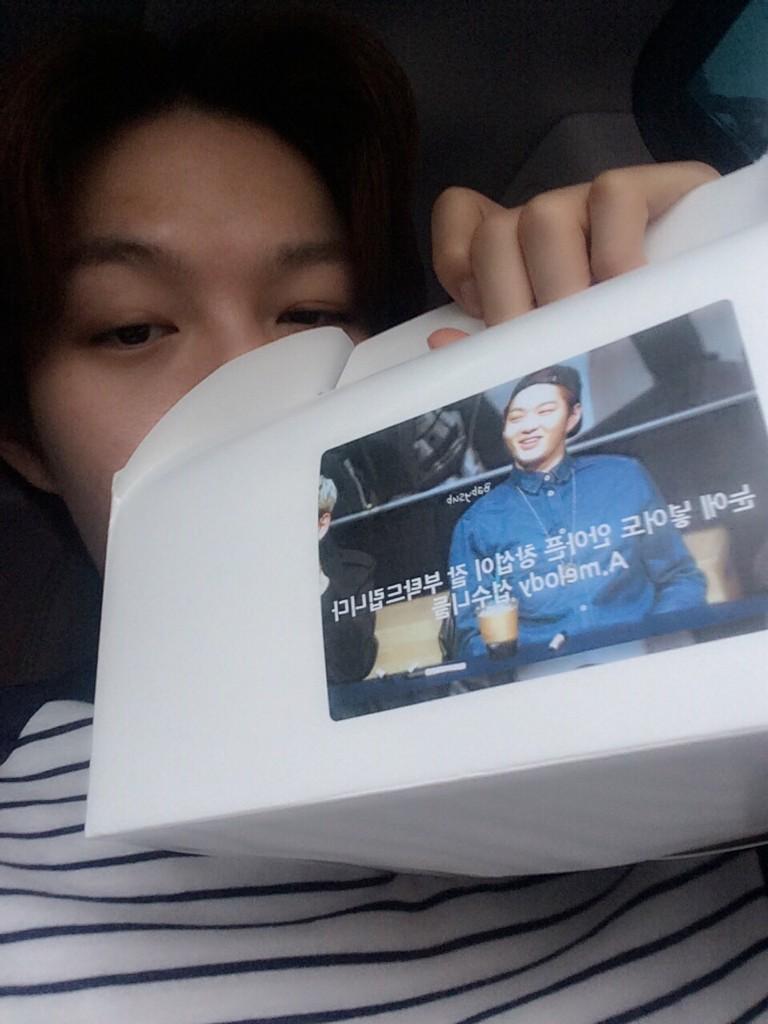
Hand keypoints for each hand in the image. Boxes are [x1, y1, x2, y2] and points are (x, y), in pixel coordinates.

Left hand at [428, 162, 718, 347]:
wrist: (706, 294)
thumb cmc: (618, 331)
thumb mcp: (552, 342)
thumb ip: (497, 344)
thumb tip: (443, 349)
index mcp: (518, 249)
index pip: (461, 215)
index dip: (457, 260)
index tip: (472, 308)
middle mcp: (549, 218)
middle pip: (496, 235)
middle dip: (510, 303)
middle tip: (542, 349)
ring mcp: (592, 201)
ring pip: (541, 218)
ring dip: (558, 287)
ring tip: (585, 329)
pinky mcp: (647, 188)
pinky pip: (611, 197)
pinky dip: (612, 252)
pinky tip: (626, 291)